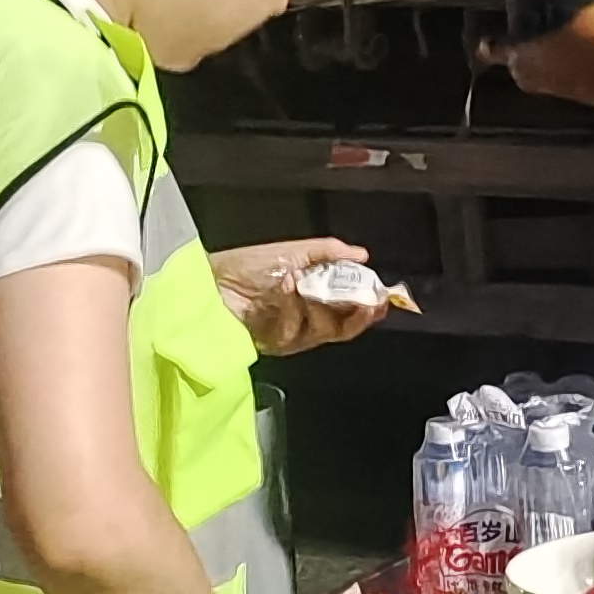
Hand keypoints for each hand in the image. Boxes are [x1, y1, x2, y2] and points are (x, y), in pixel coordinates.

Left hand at [213, 236, 385, 355]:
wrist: (212, 280)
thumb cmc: (248, 264)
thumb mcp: (295, 250)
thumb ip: (329, 252)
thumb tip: (363, 254)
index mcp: (316, 297)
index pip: (350, 308)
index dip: (369, 305)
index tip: (382, 295)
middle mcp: (307, 318)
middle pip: (344, 326)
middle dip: (360, 315)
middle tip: (369, 303)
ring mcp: (293, 333)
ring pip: (324, 330)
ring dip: (320, 306)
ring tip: (305, 281)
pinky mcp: (276, 343)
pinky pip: (296, 330)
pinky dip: (292, 308)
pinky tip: (286, 287)